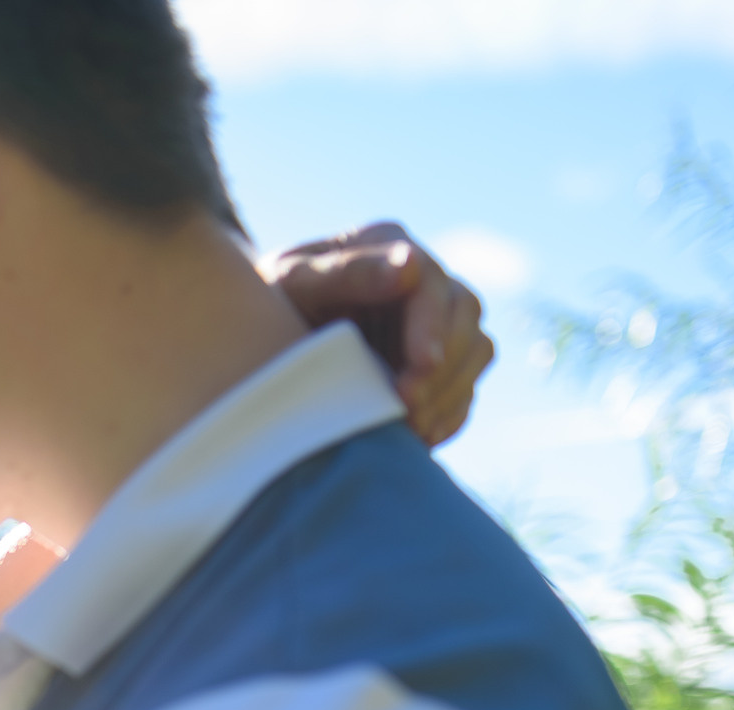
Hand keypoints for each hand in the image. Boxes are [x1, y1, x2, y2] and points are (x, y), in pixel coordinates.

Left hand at [263, 221, 494, 447]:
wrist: (256, 336)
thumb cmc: (270, 300)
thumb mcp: (292, 282)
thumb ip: (345, 273)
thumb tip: (410, 266)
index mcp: (388, 248)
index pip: (433, 284)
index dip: (433, 327)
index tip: (422, 366)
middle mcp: (421, 280)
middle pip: (465, 317)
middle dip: (443, 366)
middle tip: (407, 406)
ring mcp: (433, 321)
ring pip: (476, 351)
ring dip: (450, 392)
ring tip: (411, 426)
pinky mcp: (435, 361)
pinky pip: (464, 387)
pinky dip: (449, 414)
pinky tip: (421, 437)